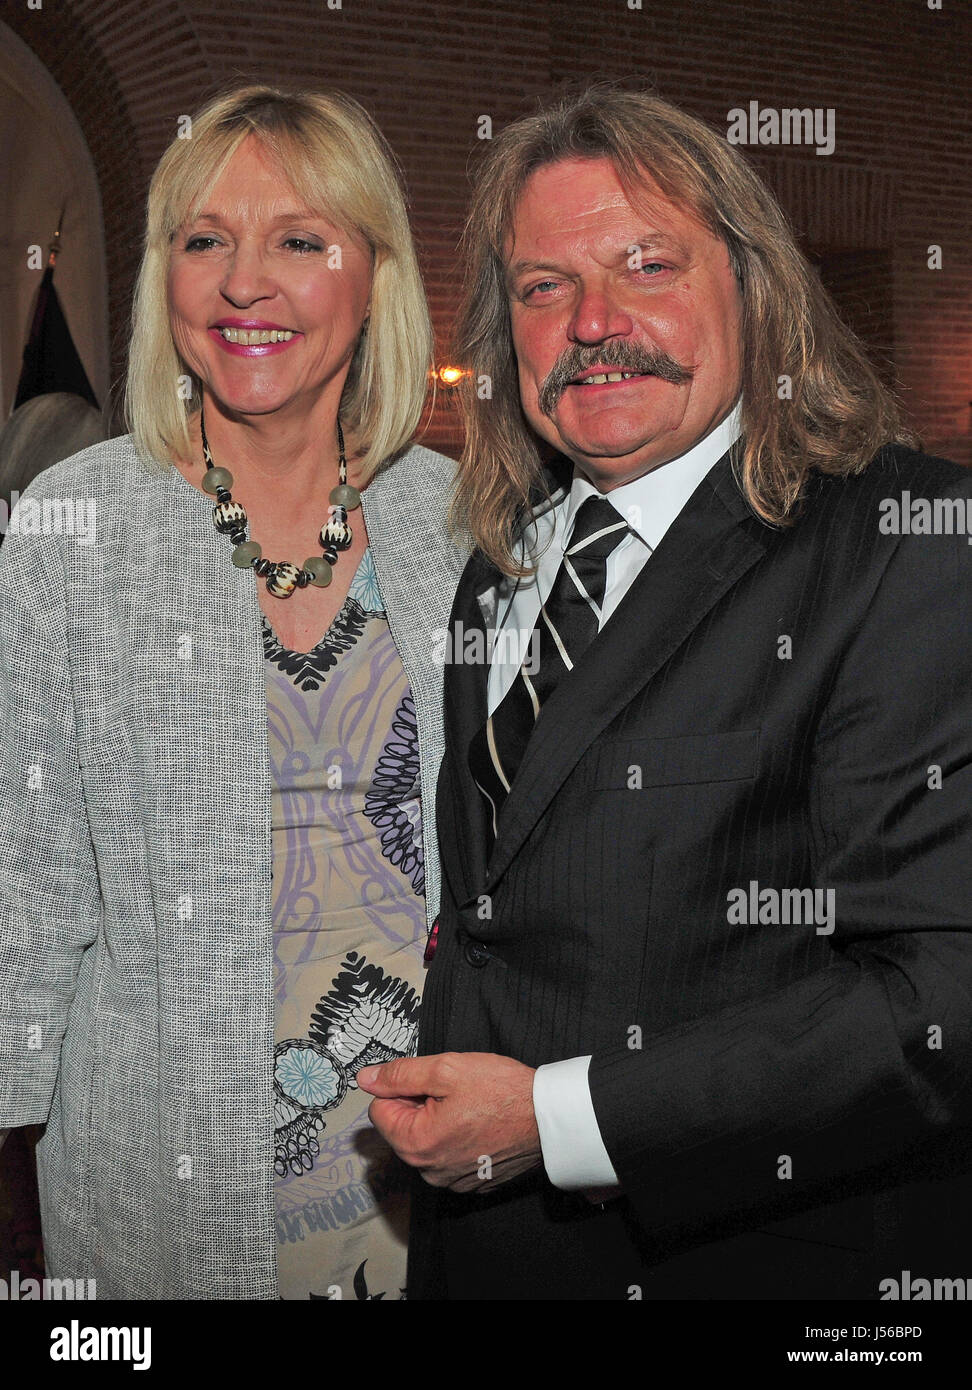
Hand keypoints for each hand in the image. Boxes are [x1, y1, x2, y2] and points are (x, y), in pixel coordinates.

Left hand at [357, 1052, 541, 1192]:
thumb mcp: (447, 1068)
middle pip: (403, 1128)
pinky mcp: (473, 1182)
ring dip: (440, 1121)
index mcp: (416, 1144)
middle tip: (455, 1093)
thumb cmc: (502, 1091)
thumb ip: (401, 1074)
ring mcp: (452, 1181)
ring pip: (427, 1140)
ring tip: (471, 1107)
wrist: (550, 1118)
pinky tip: (481, 1124)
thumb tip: (367, 1079)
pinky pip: (449, 1155)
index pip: (380, 1110)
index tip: (432, 1083)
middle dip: (420, 1105)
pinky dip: (458, 1137)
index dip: (404, 1088)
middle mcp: (429, 1172)